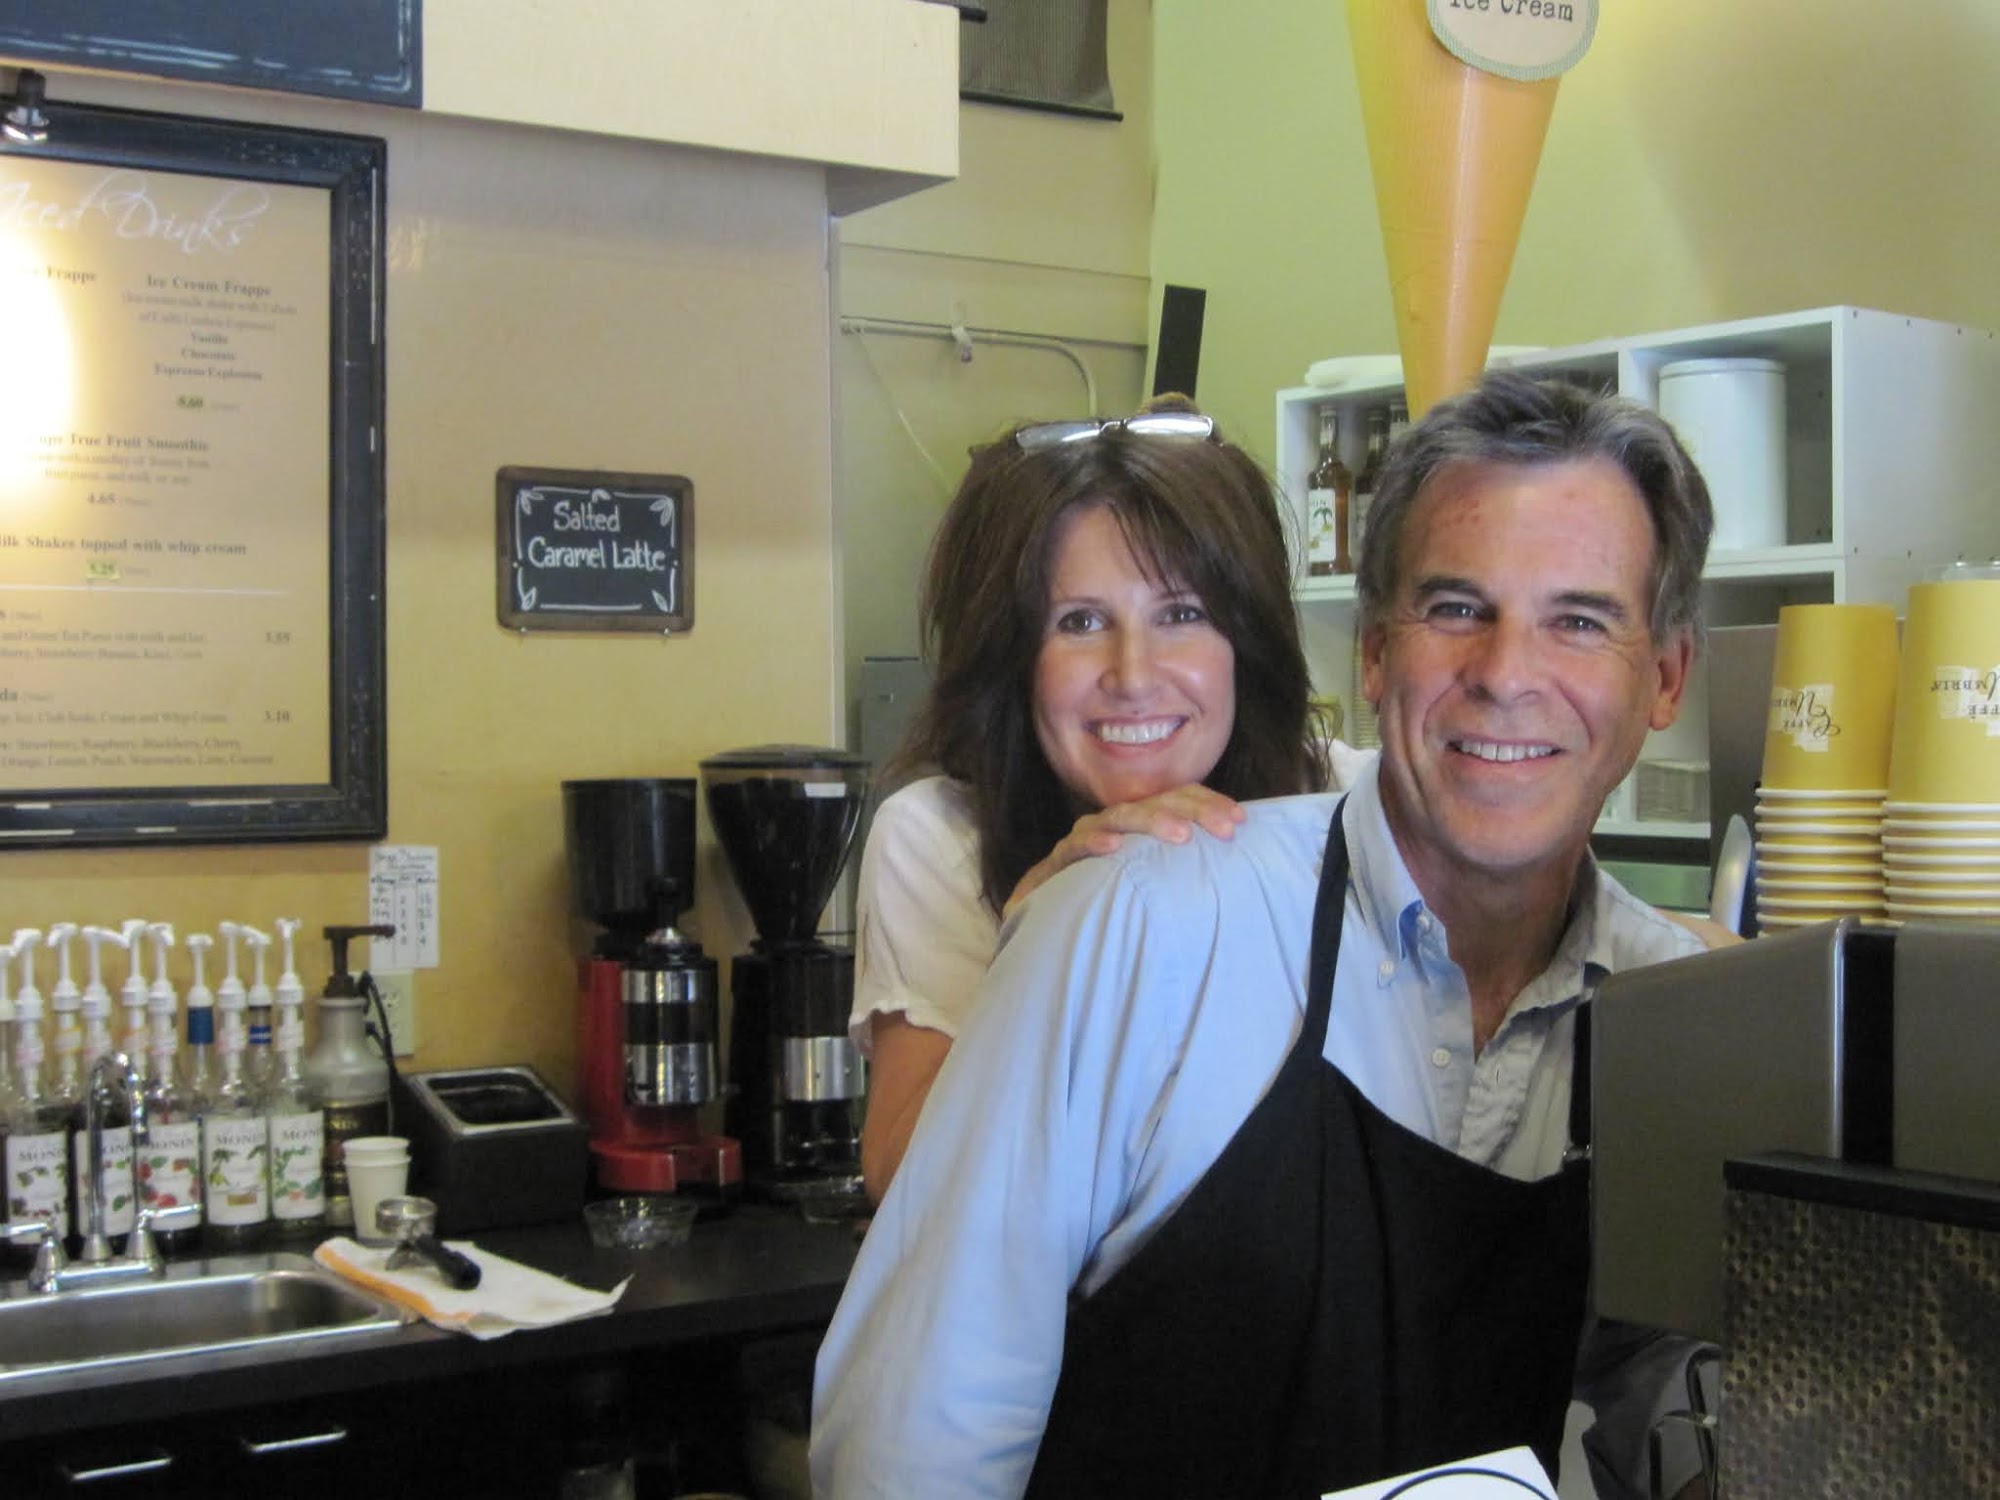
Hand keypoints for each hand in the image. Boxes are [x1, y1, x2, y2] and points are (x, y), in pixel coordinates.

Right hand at [1003, 784, 1245, 918]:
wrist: (1046, 928)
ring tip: (1181, 834)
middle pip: (1155, 803)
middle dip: (1193, 811)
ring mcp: (1084, 841)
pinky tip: (1113, 847)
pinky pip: (1074, 848)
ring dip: (1151, 821)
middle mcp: (1113, 826)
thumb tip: (1234, 880)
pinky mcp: (1055, 864)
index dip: (1207, 803)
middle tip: (1224, 829)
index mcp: (1139, 826)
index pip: (1175, 799)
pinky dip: (1093, 842)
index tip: (1240, 820)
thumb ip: (1182, 877)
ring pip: (1119, 818)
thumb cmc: (1107, 904)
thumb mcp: (1152, 888)